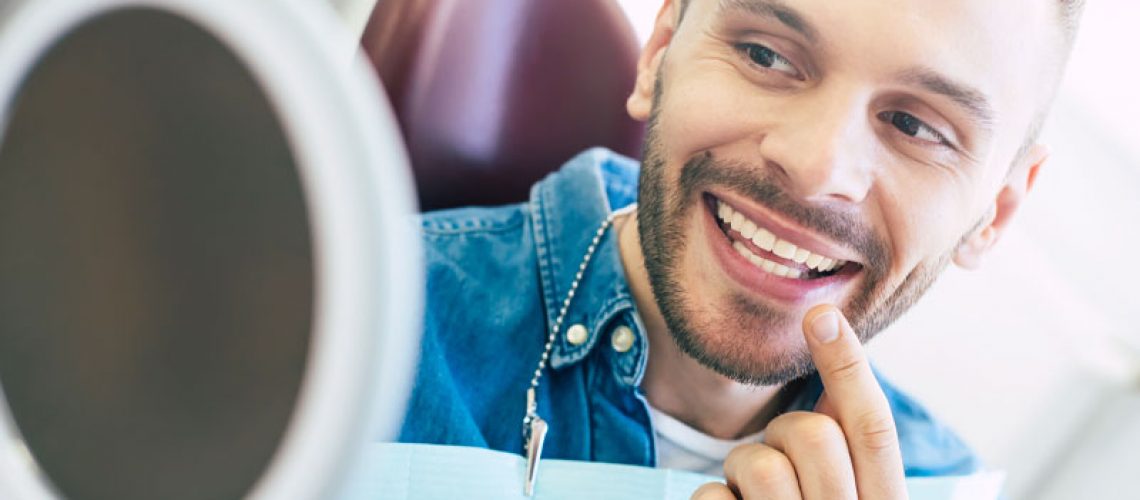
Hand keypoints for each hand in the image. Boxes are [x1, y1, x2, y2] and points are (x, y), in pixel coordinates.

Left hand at [692, 305, 906, 499]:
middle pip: (811, 433)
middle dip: (782, 431)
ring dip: (742, 472)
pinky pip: (709, 498)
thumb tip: (834, 345)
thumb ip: (848, 446)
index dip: (849, 368)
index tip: (821, 314)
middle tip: (779, 465)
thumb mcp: (845, 497)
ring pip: (756, 461)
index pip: (873, 430)